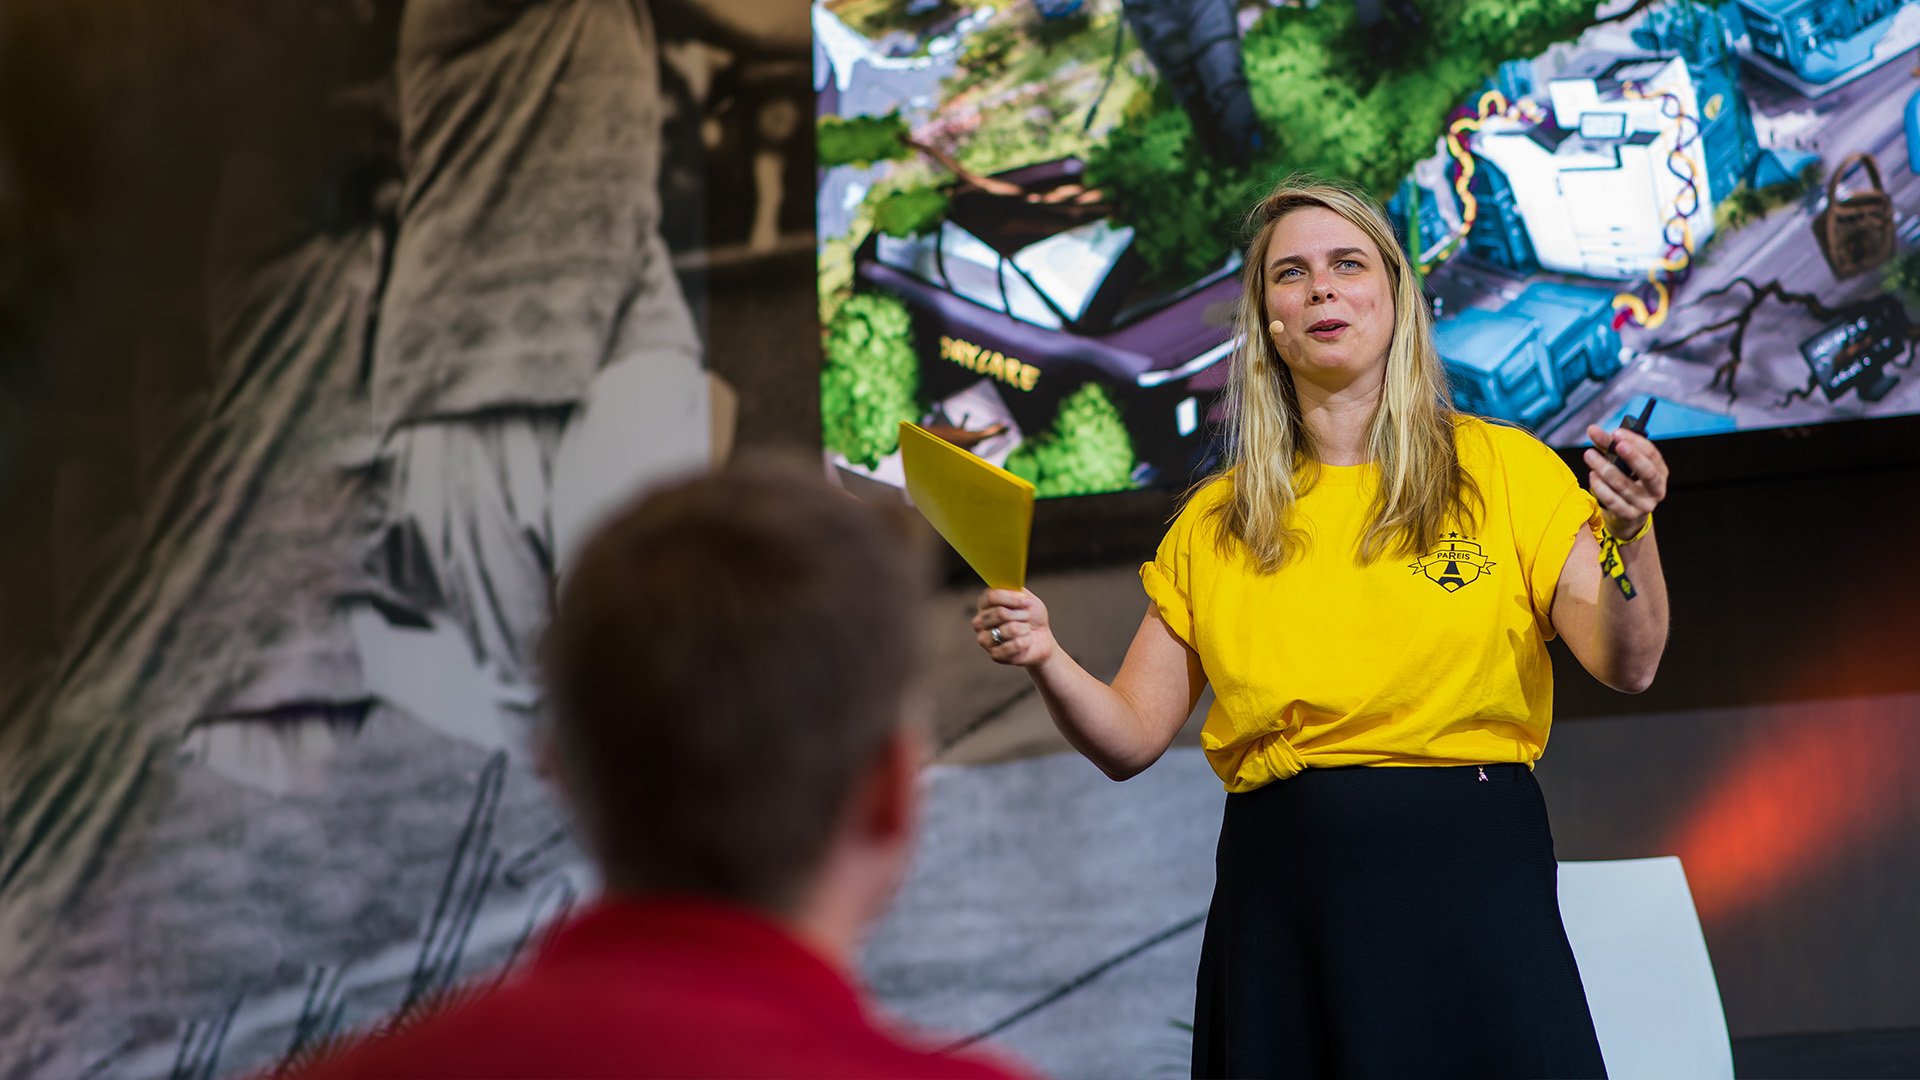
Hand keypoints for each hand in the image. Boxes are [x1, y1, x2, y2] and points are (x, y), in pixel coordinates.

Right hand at [972, 588, 1055, 667]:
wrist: (1041, 638)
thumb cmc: (1031, 617)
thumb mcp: (1027, 598)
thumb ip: (1017, 591)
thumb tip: (1011, 588)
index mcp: (984, 604)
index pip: (991, 596)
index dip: (1011, 598)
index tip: (1025, 601)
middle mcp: (980, 621)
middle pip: (1000, 613)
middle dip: (1020, 614)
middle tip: (1026, 617)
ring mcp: (984, 639)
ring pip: (1008, 629)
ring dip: (1024, 629)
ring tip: (1025, 630)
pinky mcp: (994, 655)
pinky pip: (1011, 646)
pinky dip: (1024, 643)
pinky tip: (1025, 642)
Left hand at [1583, 423, 1667, 539]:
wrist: (1625, 517)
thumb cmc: (1625, 482)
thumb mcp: (1620, 463)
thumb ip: (1608, 445)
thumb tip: (1592, 429)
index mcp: (1660, 471)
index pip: (1652, 453)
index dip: (1635, 441)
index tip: (1616, 432)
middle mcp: (1656, 489)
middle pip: (1647, 471)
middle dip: (1632, 456)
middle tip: (1614, 443)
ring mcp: (1644, 505)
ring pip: (1624, 485)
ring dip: (1605, 468)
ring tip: (1590, 456)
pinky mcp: (1629, 516)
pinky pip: (1613, 501)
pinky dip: (1600, 487)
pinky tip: (1592, 475)